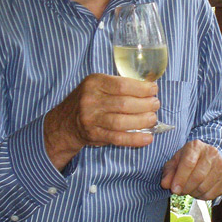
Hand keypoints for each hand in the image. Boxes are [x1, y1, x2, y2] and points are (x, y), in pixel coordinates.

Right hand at [44, 73, 158, 167]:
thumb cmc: (89, 100)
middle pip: (124, 104)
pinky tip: (148, 138)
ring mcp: (91, 119)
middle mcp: (91, 100)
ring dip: (142, 121)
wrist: (66, 122)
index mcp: (94, 82)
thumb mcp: (98, 85)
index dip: (142, 89)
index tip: (153, 90)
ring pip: (122, 122)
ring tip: (153, 119)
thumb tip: (148, 89)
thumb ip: (118, 85)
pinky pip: (118, 138)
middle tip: (155, 105)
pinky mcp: (94, 135)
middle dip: (145, 105)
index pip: (122, 85)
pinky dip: (135, 139)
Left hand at [161, 140, 221, 199]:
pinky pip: (211, 194)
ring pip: (204, 187)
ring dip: (192, 193)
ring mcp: (221, 165)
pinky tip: (198, 190)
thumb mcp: (176, 161)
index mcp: (196, 146)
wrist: (210, 158)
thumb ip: (169, 172)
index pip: (188, 163)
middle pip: (197, 177)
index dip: (180, 179)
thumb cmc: (189, 159)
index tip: (174, 190)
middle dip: (186, 188)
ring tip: (189, 189)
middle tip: (179, 191)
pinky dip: (201, 196)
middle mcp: (211, 153)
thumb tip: (165, 184)